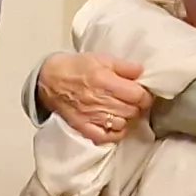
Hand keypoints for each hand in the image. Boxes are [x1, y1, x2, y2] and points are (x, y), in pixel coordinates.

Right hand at [38, 50, 152, 143]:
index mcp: (106, 82)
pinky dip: (115, 133)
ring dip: (126, 117)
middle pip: (133, 110)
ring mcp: (92, 116)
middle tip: (131, 100)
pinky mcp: (84, 127)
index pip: (138, 96)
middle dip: (136, 106)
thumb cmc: (76, 67)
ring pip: (122, 123)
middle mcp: (100, 101)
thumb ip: (124, 66)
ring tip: (122, 110)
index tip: (142, 93)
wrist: (50, 79)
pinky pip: (107, 137)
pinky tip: (116, 125)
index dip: (145, 95)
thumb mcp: (101, 58)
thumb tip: (141, 72)